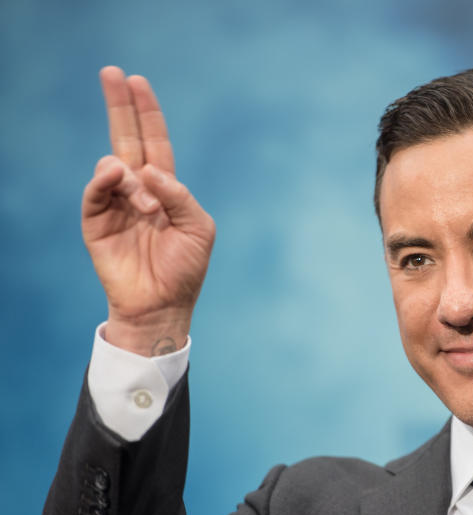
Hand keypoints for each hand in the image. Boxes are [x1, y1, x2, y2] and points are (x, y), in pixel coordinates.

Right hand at [82, 67, 215, 355]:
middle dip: (120, 106)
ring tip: (149, 208)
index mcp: (165, 186)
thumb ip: (180, 195)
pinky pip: (96, 193)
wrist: (164, 305)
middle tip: (112, 72)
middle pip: (126, 138)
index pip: (154, 140)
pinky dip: (104, 181)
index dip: (147, 112)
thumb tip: (151, 170)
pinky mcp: (96, 223)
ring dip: (132, 178)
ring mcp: (115, 204)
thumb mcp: (199, 228)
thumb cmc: (186, 268)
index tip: (138, 81)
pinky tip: (114, 176)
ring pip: (114, 167)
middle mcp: (138, 189)